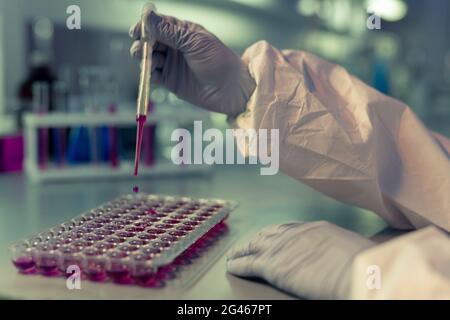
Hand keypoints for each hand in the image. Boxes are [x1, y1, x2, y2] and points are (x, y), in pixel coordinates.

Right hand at [129, 10, 255, 117]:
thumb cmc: (219, 61)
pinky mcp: (169, 81)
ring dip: (143, 58)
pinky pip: (152, 75)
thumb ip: (169, 31)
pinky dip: (148, 74)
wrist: (230, 89)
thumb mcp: (194, 42)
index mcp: (181, 31)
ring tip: (148, 61)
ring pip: (147, 57)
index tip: (138, 31)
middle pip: (148, 41)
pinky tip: (150, 73)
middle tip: (142, 49)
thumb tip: (147, 16)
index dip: (144, 26)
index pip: (156, 24)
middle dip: (141, 43)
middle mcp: (174, 46)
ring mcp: (171, 64)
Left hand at [226, 221, 374, 298]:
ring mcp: (282, 248)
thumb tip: (350, 255)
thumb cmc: (366, 265)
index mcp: (316, 229)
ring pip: (254, 246)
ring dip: (242, 250)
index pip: (290, 228)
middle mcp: (295, 234)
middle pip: (269, 233)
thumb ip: (342, 248)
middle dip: (256, 239)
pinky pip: (248, 264)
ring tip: (234, 254)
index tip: (271, 235)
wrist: (360, 272)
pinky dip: (238, 265)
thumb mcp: (355, 249)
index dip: (277, 233)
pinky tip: (232, 266)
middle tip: (248, 243)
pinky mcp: (273, 265)